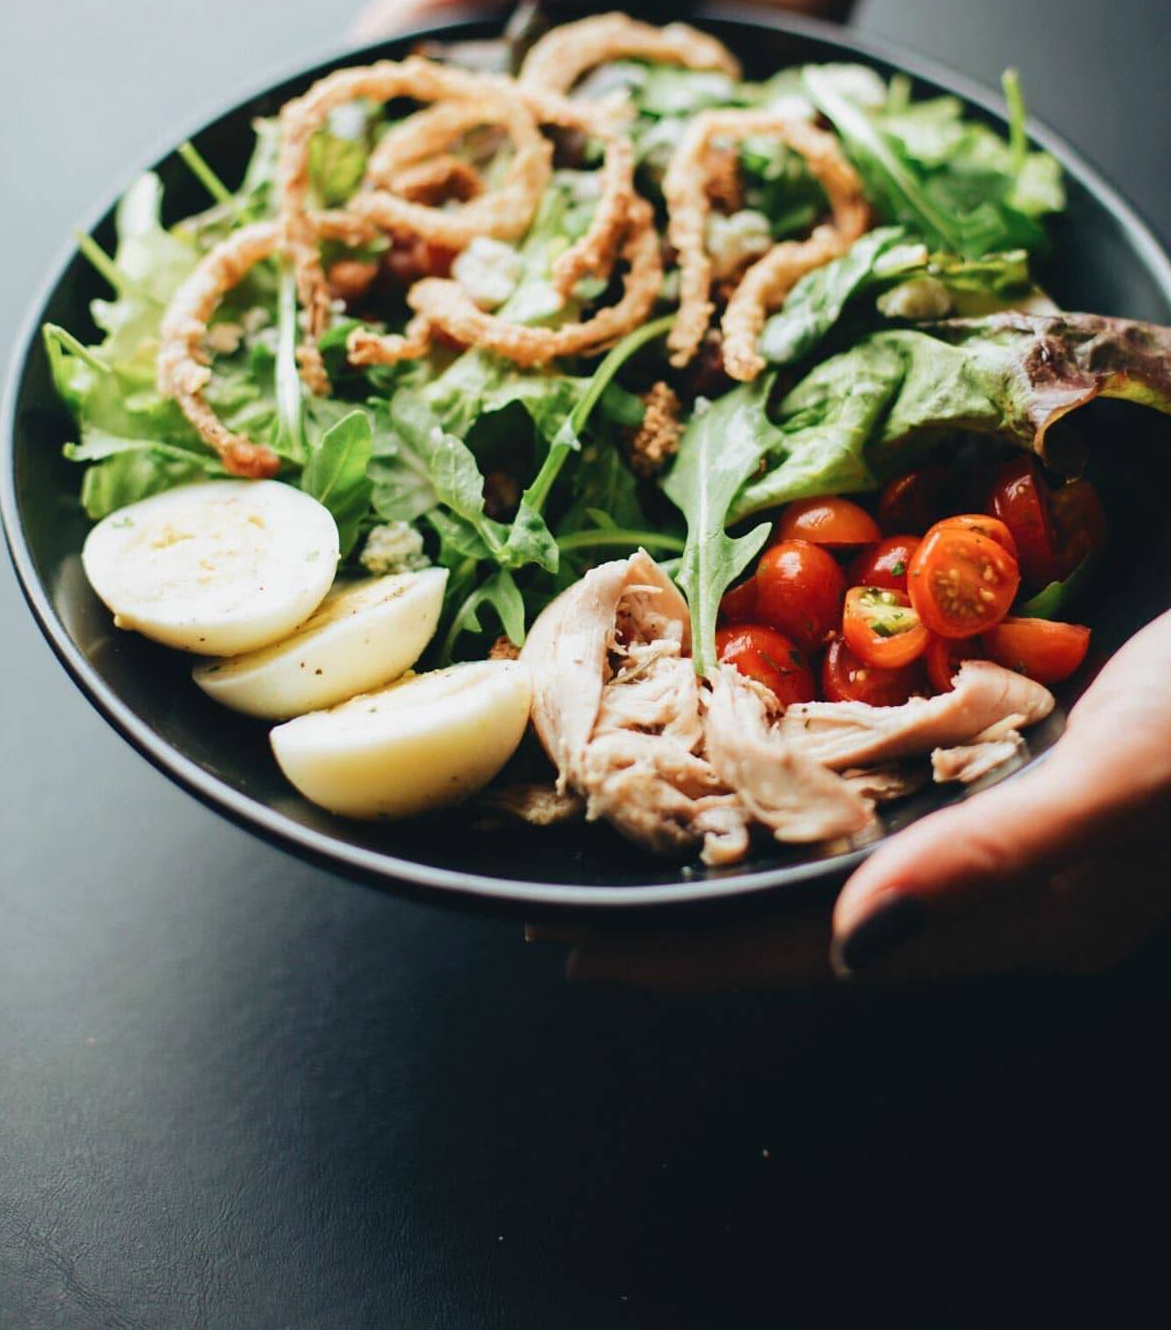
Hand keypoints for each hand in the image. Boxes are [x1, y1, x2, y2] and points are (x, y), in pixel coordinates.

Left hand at [532, 611, 1170, 986]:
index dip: (694, 958)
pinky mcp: (1020, 758)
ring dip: (746, 837)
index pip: (817, 956)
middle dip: (696, 904)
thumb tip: (852, 946)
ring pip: (843, 849)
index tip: (577, 949)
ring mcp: (1012, 819)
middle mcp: (1005, 883)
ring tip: (649, 814)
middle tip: (585, 878)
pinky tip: (774, 734)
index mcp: (1021, 915)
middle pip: (812, 913)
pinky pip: (886, 783)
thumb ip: (1001, 859)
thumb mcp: (1129, 775)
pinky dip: (812, 769)